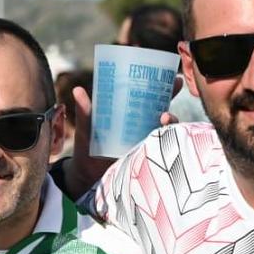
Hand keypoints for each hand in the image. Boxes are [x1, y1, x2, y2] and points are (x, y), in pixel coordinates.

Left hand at [61, 85, 175, 199]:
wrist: (85, 174)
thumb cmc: (87, 146)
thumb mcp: (87, 128)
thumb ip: (85, 112)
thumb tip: (77, 90)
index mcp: (132, 114)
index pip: (154, 98)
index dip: (167, 88)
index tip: (176, 79)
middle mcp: (143, 127)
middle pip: (165, 113)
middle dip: (173, 111)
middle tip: (166, 112)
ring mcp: (146, 143)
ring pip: (166, 132)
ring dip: (170, 128)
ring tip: (164, 124)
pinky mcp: (145, 158)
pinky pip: (161, 152)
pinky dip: (166, 148)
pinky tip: (165, 146)